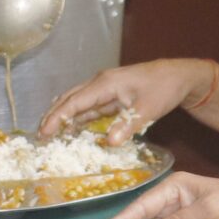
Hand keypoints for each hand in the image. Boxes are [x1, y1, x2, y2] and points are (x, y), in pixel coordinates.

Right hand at [37, 59, 211, 139]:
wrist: (178, 76)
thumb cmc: (164, 88)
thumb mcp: (148, 109)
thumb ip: (128, 125)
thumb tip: (110, 143)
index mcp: (105, 83)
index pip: (75, 102)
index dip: (58, 117)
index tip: (45, 132)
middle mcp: (100, 83)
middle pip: (69, 99)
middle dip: (53, 115)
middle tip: (40, 135)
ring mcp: (104, 88)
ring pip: (76, 101)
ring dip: (62, 115)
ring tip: (49, 132)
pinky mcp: (110, 94)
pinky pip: (88, 105)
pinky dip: (76, 116)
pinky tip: (70, 127)